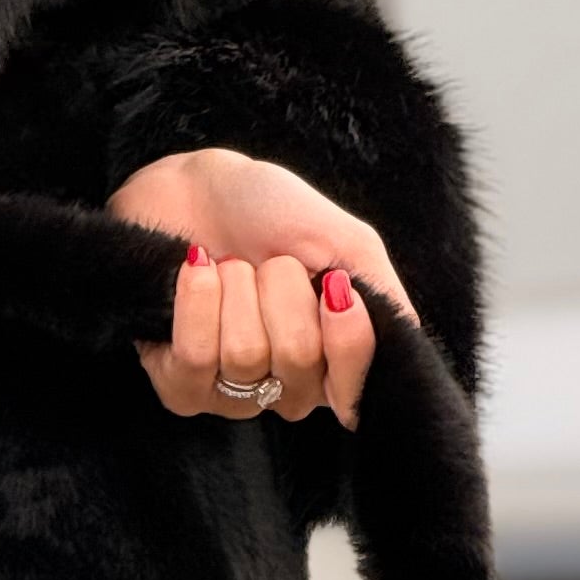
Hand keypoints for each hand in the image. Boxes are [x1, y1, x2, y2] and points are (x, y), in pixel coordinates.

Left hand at [108, 145, 414, 428]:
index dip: (346, 336)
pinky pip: (194, 360)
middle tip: (269, 261)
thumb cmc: (272, 213)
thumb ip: (383, 300)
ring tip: (229, 264)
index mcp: (338, 364)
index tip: (332, 282)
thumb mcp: (346, 244)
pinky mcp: (178, 385)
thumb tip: (400, 352)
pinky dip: (196, 301)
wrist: (194, 184)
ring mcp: (233, 395)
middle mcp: (289, 390)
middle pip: (298, 358)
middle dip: (281, 287)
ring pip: (244, 355)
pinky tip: (198, 271)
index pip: (357, 393)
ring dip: (236, 288)